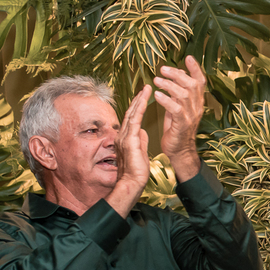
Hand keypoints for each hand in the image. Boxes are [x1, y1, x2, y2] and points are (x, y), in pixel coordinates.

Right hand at [106, 85, 151, 217]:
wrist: (131, 183)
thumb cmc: (136, 172)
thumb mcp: (140, 152)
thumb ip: (141, 140)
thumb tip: (144, 131)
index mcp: (126, 137)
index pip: (132, 118)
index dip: (138, 106)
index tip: (144, 96)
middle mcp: (123, 135)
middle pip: (131, 113)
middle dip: (139, 98)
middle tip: (146, 87)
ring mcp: (124, 137)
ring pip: (132, 114)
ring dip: (139, 100)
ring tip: (147, 89)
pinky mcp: (129, 141)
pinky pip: (134, 121)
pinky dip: (139, 110)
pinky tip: (143, 101)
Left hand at [154, 56, 206, 181]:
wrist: (179, 151)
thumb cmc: (176, 129)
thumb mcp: (178, 107)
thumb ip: (178, 92)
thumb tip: (175, 75)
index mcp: (197, 102)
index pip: (201, 82)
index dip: (196, 69)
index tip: (188, 58)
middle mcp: (197, 108)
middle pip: (192, 85)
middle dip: (177, 74)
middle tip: (162, 69)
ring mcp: (191, 116)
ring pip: (184, 95)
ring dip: (169, 85)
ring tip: (156, 81)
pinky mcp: (183, 125)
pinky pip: (176, 109)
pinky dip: (166, 100)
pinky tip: (157, 95)